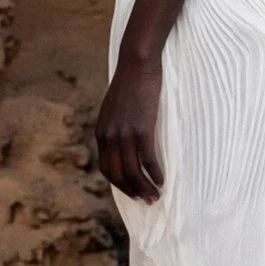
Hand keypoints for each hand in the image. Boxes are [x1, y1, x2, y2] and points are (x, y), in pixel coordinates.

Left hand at [95, 47, 165, 202]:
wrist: (137, 64)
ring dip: (145, 188)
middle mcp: (110, 137)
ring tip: (156, 196)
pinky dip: (155, 174)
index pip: (107, 169)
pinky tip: (163, 180)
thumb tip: (122, 142)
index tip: (132, 192)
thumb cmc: (130, 84)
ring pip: (133, 171)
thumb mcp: (114, 108)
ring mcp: (125, 134)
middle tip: (147, 201)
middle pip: (119, 175)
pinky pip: (148, 159)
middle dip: (133, 191)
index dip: (120, 185)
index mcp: (101, 133)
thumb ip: (114, 127)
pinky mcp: (142, 129)